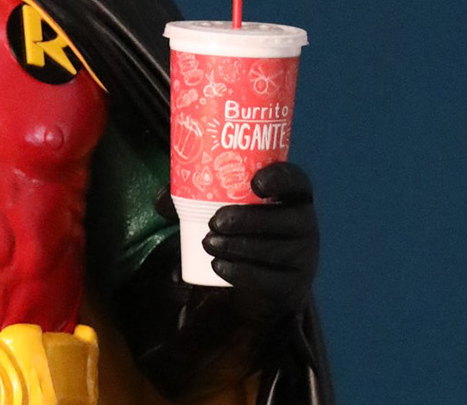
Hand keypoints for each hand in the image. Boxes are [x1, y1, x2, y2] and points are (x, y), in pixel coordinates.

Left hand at [201, 162, 317, 313]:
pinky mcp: (290, 287)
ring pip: (274, 251)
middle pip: (287, 219)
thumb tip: (161, 201)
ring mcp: (303, 258)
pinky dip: (239, 273)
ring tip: (208, 242)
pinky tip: (218, 266)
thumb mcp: (228, 210)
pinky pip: (267, 280)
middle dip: (249, 219)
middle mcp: (305, 225)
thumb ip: (197, 197)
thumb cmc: (243, 232)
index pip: (297, 182)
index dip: (280, 179)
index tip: (254, 182)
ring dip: (238, 246)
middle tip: (215, 221)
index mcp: (294, 197)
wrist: (259, 283)